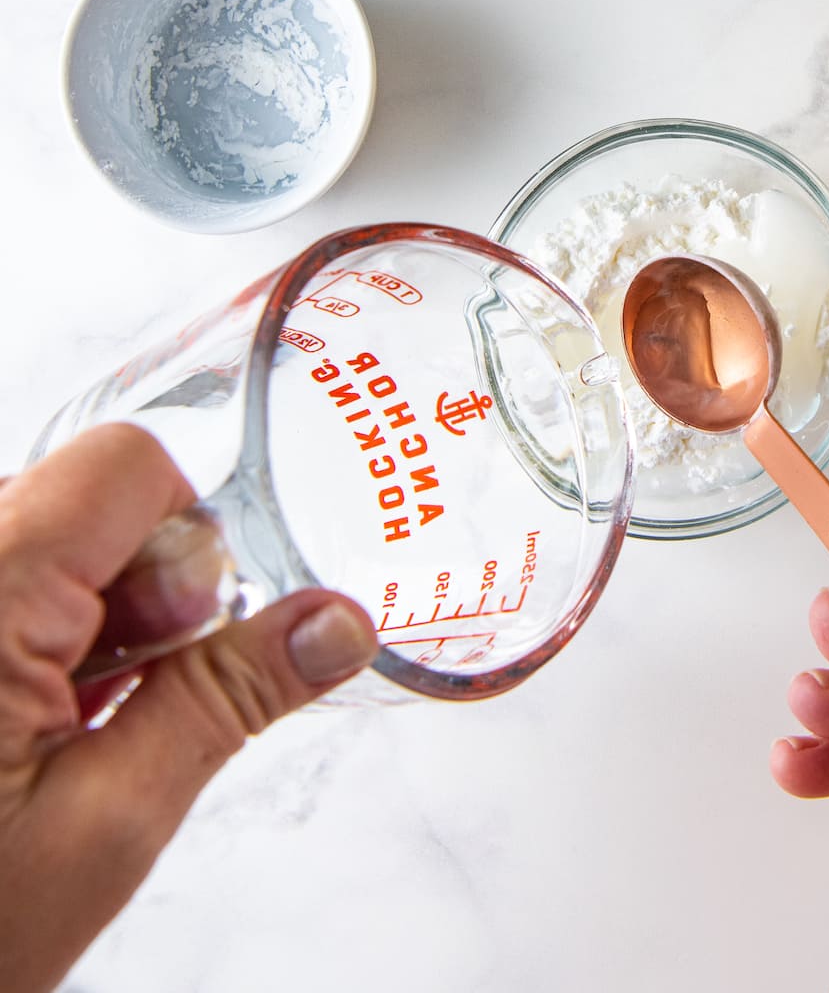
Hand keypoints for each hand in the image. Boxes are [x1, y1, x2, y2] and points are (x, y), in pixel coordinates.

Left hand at [0, 424, 378, 992]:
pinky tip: (14, 728)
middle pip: (84, 497)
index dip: (185, 543)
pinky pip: (4, 572)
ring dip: (80, 617)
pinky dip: (31, 632)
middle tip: (114, 708)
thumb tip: (336, 624)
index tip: (181, 641)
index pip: (128, 463)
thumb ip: (226, 700)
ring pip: (42, 534)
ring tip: (55, 733)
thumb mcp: (106, 824)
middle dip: (136, 589)